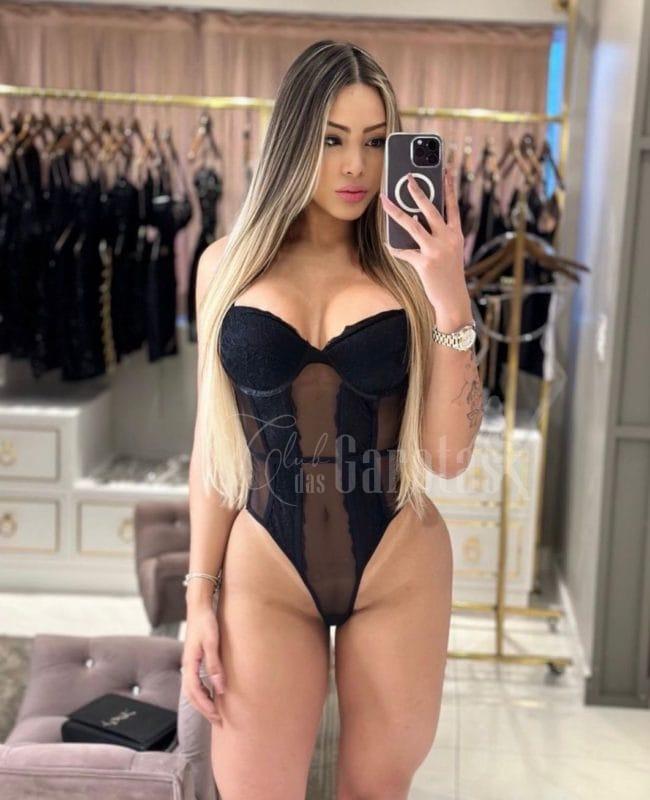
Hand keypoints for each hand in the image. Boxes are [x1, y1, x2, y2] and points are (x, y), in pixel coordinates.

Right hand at [181, 604, 225, 724]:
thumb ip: (215, 665)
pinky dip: (202, 693)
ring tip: (216, 713)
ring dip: (202, 703)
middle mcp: (186, 666)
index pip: (194, 692)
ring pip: (192, 690)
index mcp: (189, 664)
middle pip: (191, 695)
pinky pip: (195, 682)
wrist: (199, 607)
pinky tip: (212, 694)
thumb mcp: (212, 642)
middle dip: (203, 709)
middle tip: (218, 721)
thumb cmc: (206, 622)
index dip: (205, 706)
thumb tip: (219, 688)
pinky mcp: (193, 660)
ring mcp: (189, 664)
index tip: (217, 715)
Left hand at [380, 168, 471, 325]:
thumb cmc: (449, 276)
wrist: (453, 300)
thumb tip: (417, 220)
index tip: (446, 169)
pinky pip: (404, 252)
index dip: (449, 186)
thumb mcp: (451, 252)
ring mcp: (436, 250)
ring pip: (412, 225)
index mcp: (456, 235)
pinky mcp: (424, 263)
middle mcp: (448, 239)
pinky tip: (388, 244)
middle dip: (417, 191)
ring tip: (385, 200)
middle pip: (430, 209)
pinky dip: (395, 248)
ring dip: (396, 211)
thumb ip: (439, 236)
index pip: (452, 205)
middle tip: (407, 177)